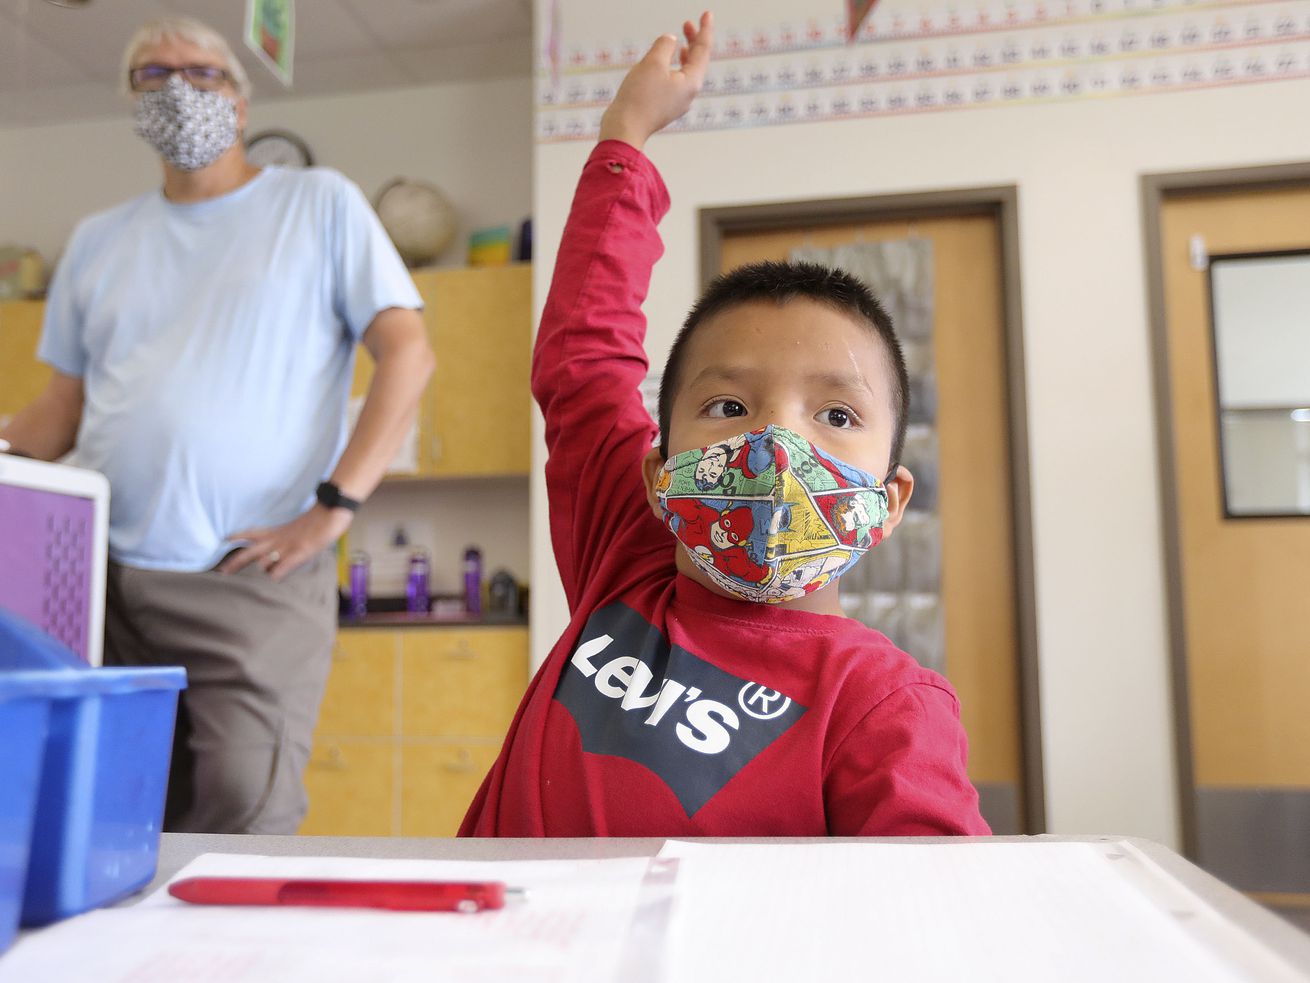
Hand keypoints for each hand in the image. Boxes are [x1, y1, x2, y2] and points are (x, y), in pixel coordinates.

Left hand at [220, 505, 351, 580]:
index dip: (237, 536)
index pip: (251, 533)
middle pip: (250, 552)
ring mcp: (287, 547)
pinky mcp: (298, 553)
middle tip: (223, 572)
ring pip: (263, 562)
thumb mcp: (298, 528)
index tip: (224, 540)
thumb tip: (284, 547)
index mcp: (277, 532)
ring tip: (266, 577)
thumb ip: (288, 537)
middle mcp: (277, 540)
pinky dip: (277, 575)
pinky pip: (281, 568)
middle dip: (235, 562)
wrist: (330, 511)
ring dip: (262, 570)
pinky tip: (276, 579)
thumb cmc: (318, 519)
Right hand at [598, 10, 713, 151]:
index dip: (705, 30)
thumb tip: (670, 40)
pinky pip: (676, 82)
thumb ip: (665, 46)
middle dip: (694, 41)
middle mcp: (688, 93)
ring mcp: (677, 102)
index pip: (703, 50)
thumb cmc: (639, 98)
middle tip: (688, 23)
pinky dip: (675, 67)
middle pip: (697, 62)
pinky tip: (666, 64)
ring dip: (685, 54)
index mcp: (691, 82)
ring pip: (687, 73)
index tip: (707, 14)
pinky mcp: (664, 107)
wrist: (624, 129)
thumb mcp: (653, 63)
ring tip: (682, 41)